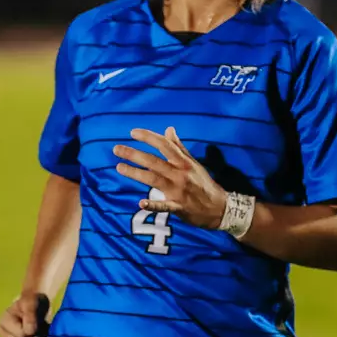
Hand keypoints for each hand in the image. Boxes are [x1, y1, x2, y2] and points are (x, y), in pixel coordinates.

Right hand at [0, 292, 50, 336]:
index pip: (21, 335)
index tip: (39, 321)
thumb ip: (30, 314)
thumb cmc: (34, 301)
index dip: (34, 330)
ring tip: (43, 336)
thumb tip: (29, 332)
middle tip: (43, 329)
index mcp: (4, 323)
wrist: (39, 305)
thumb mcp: (31, 301)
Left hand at [113, 127, 227, 228]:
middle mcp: (180, 174)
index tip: (132, 132)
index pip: (164, 145)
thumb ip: (179, 147)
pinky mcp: (179, 207)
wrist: (220, 207)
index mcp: (183, 162)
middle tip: (116, 149)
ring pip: (154, 179)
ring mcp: (179, 191)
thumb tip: (169, 129)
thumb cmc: (204, 183)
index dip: (148, 137)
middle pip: (154, 161)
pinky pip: (165, 206)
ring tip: (119, 167)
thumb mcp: (193, 163)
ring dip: (136, 173)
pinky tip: (141, 203)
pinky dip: (153, 205)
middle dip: (134, 154)